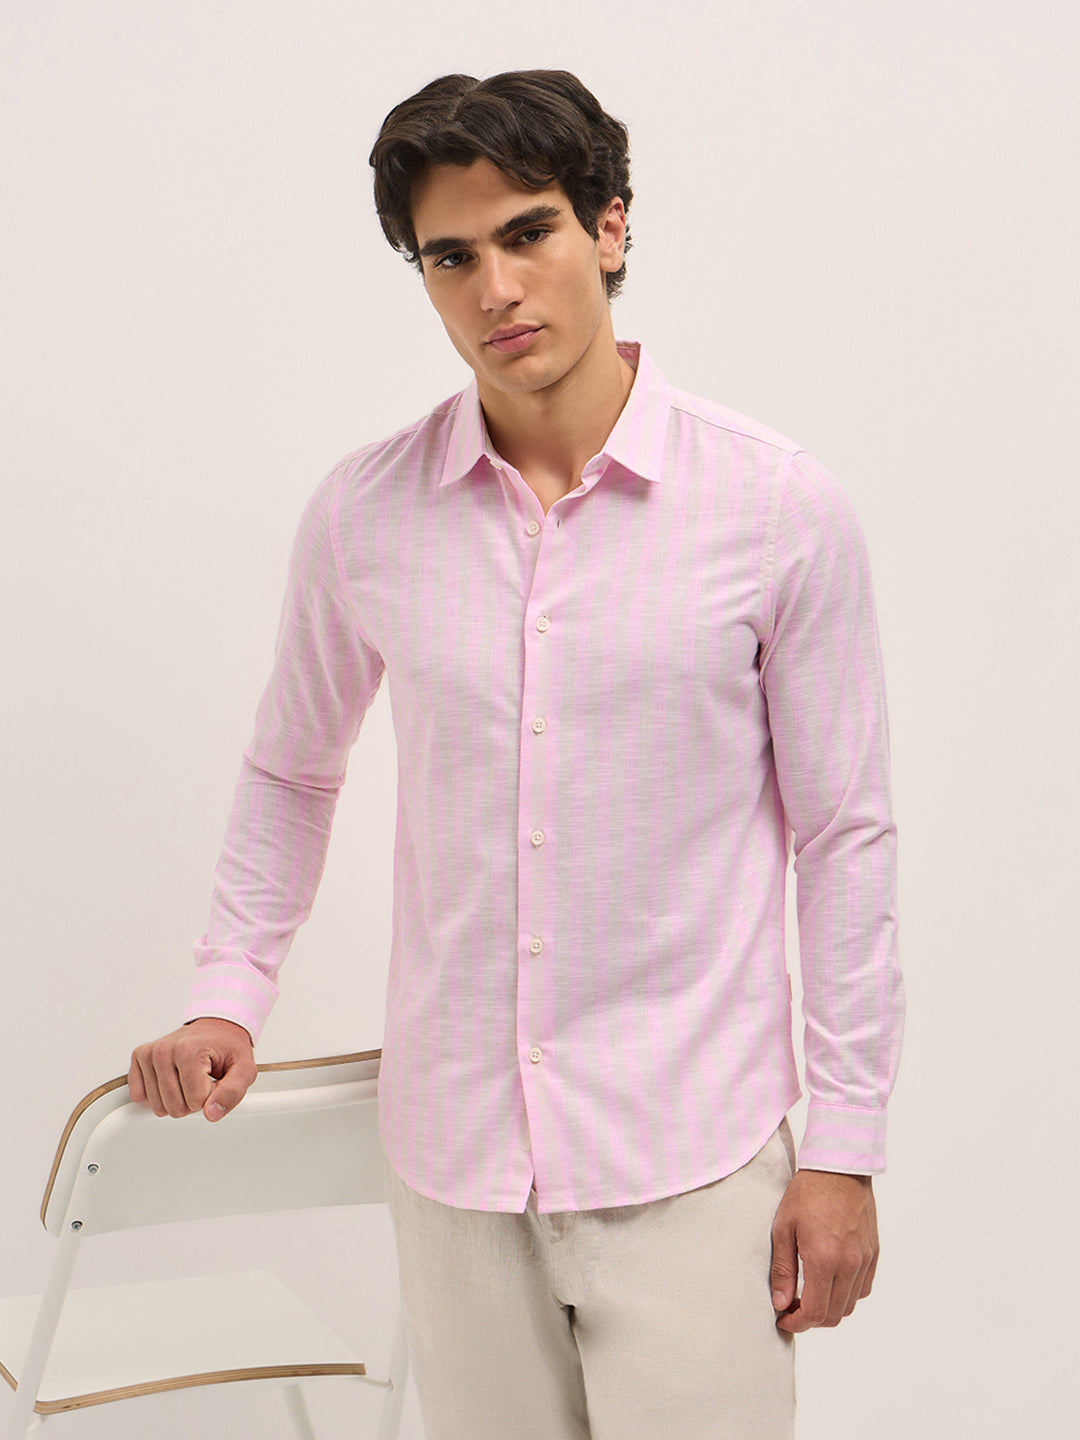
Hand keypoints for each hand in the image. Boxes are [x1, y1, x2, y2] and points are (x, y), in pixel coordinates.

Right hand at [128, 1017, 256, 1121]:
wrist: (216, 1027)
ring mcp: (149, 1054)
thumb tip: (212, 1113)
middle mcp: (165, 1050)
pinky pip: (139, 1096)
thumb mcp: (244, 1068)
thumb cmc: (228, 1045)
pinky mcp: (139, 1058)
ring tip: (189, 1078)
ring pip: (158, 1106)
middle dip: (193, 1100)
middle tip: (202, 1080)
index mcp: (189, 1050)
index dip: (210, 1097)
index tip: (214, 1080)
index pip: (196, 1102)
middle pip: (175, 1107)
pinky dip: (158, 1095)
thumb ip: (232, 1093)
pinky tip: (172, 1080)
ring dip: (177, 1098)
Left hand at [769, 1168, 877, 1331]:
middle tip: (792, 1307)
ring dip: (829, 1308)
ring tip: (809, 1295)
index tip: (783, 1318)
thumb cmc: (807, 1193)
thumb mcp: (784, 1228)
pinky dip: (846, 1294)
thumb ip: (783, 1269)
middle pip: (834, 1315)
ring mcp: (865, 1259)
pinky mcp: (873, 1253)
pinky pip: (862, 1288)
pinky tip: (829, 1281)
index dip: (797, 1323)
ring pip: (849, 1305)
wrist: (839, 1167)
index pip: (815, 1312)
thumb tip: (780, 1303)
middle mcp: (849, 1264)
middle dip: (810, 1319)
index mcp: (824, 1259)